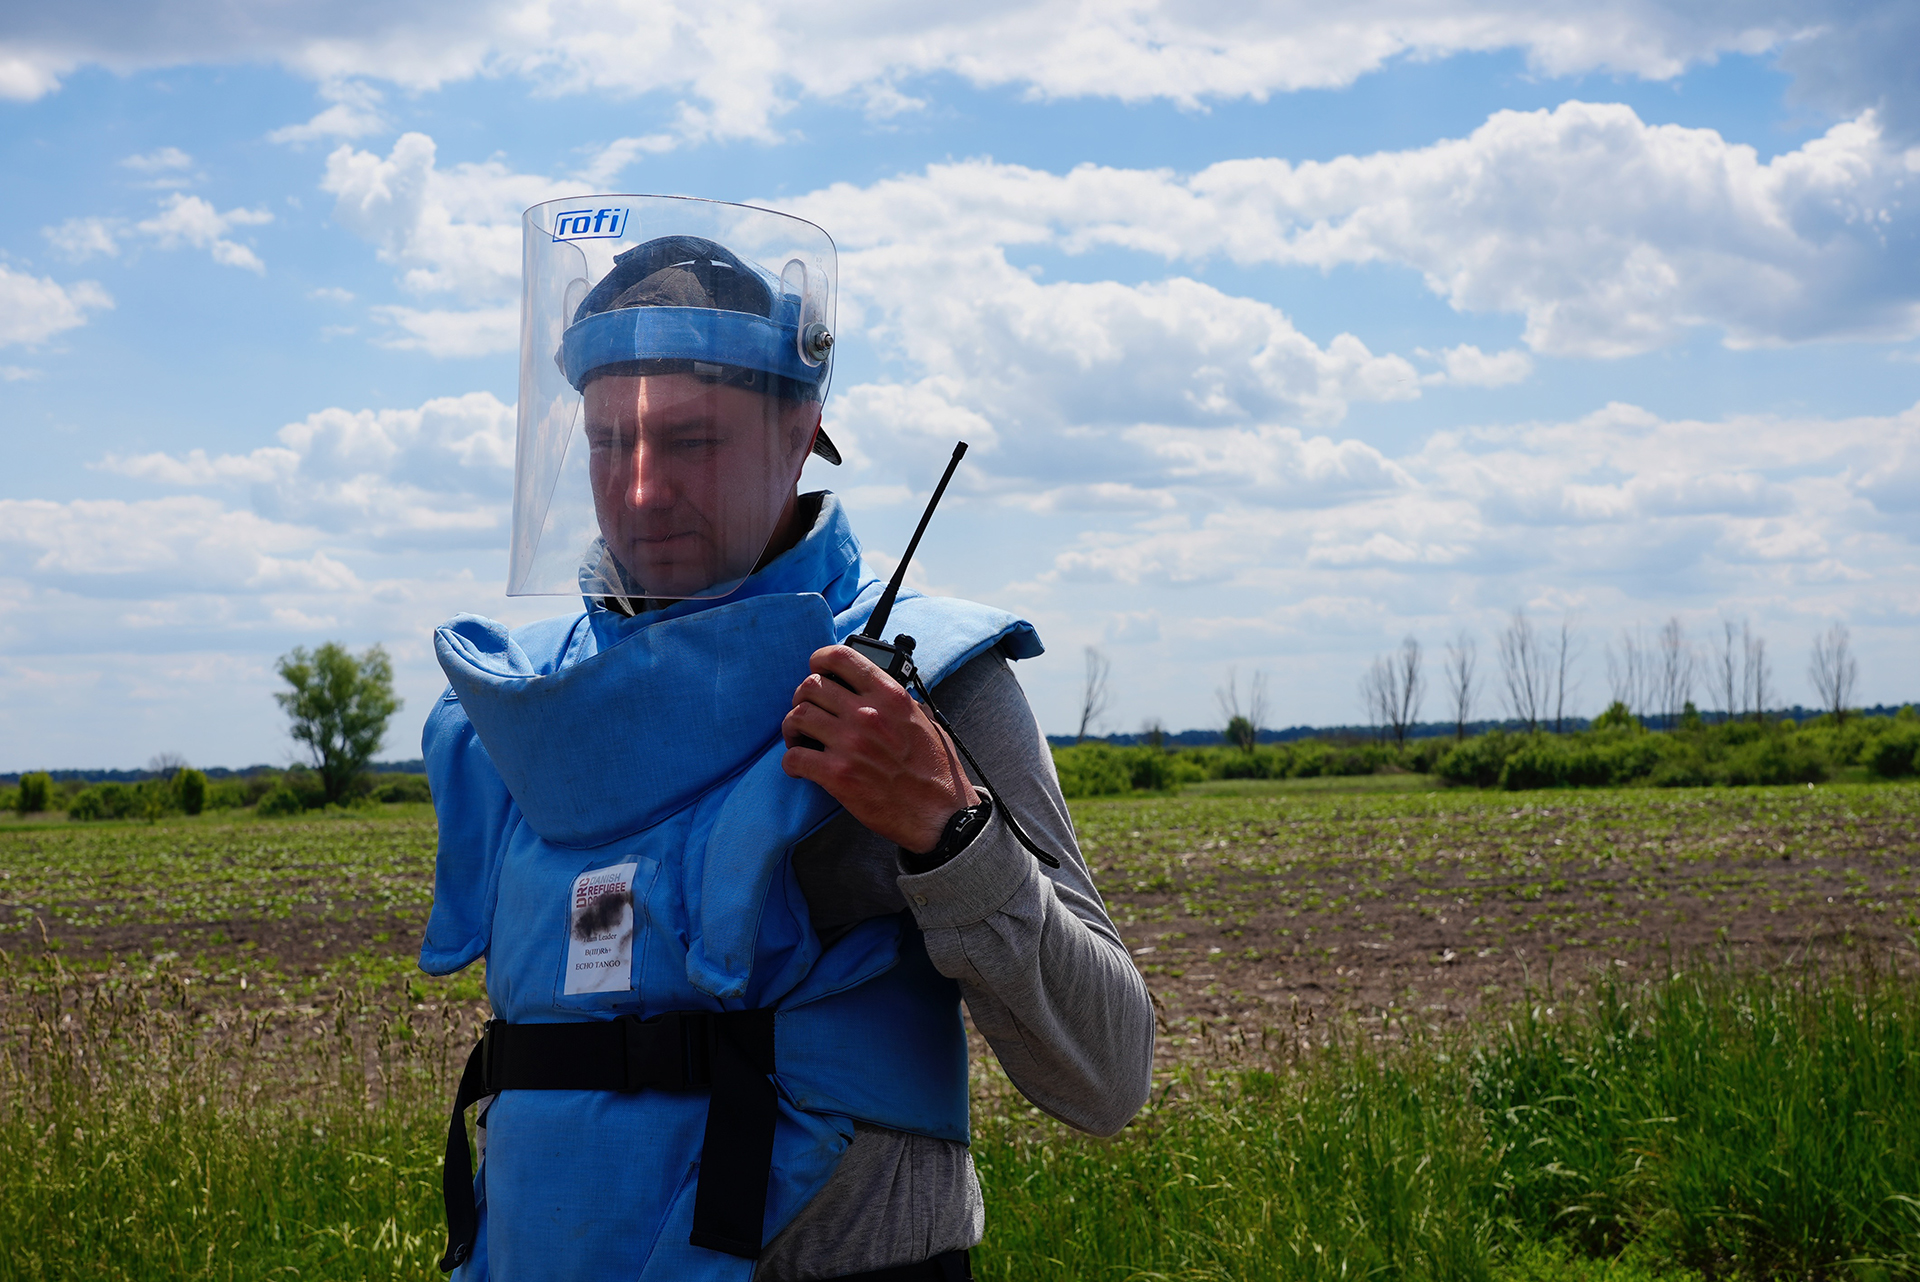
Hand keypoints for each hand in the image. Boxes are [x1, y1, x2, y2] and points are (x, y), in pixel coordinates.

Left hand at [781, 645, 979, 852]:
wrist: (940, 815)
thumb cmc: (936, 772)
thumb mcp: (926, 722)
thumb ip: (900, 703)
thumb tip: (879, 693)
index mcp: (890, 696)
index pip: (841, 657)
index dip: (820, 659)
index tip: (816, 668)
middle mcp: (867, 713)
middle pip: (810, 686)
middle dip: (802, 698)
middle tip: (808, 713)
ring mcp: (850, 743)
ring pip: (797, 717)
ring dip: (793, 728)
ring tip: (800, 740)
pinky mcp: (838, 775)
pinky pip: (794, 757)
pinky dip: (791, 762)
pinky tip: (800, 767)